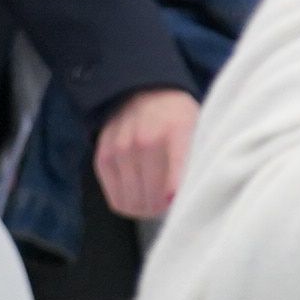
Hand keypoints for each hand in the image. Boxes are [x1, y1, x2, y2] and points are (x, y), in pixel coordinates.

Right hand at [94, 87, 200, 219]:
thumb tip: (194, 193)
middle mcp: (143, 142)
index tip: (179, 204)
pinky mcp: (103, 159)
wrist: (143, 90)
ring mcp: (120, 151)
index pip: (175, 179)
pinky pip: (115, 197)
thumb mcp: (196, 127)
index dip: (176, 199)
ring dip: (145, 209)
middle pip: (151, 197)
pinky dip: (128, 203)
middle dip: (162, 208)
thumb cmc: (176, 115)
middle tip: (170, 206)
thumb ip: (195, 158)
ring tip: (156, 203)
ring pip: (132, 202)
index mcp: (175, 132)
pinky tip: (140, 197)